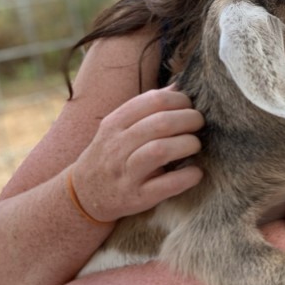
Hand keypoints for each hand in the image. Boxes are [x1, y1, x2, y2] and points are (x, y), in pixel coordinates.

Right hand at [70, 87, 203, 221]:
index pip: (153, 100)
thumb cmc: (111, 154)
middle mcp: (117, 146)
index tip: (190, 106)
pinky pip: (166, 185)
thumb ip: (146, 107)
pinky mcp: (137, 198)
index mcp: (115, 123)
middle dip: (188, 119)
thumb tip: (178, 87)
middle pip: (160, 123)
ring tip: (195, 145)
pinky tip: (196, 172)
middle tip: (199, 123)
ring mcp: (126, 173)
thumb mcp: (119, 126)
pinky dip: (186, 176)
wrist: (85, 194)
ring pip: (160, 150)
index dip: (179, 100)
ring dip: (187, 144)